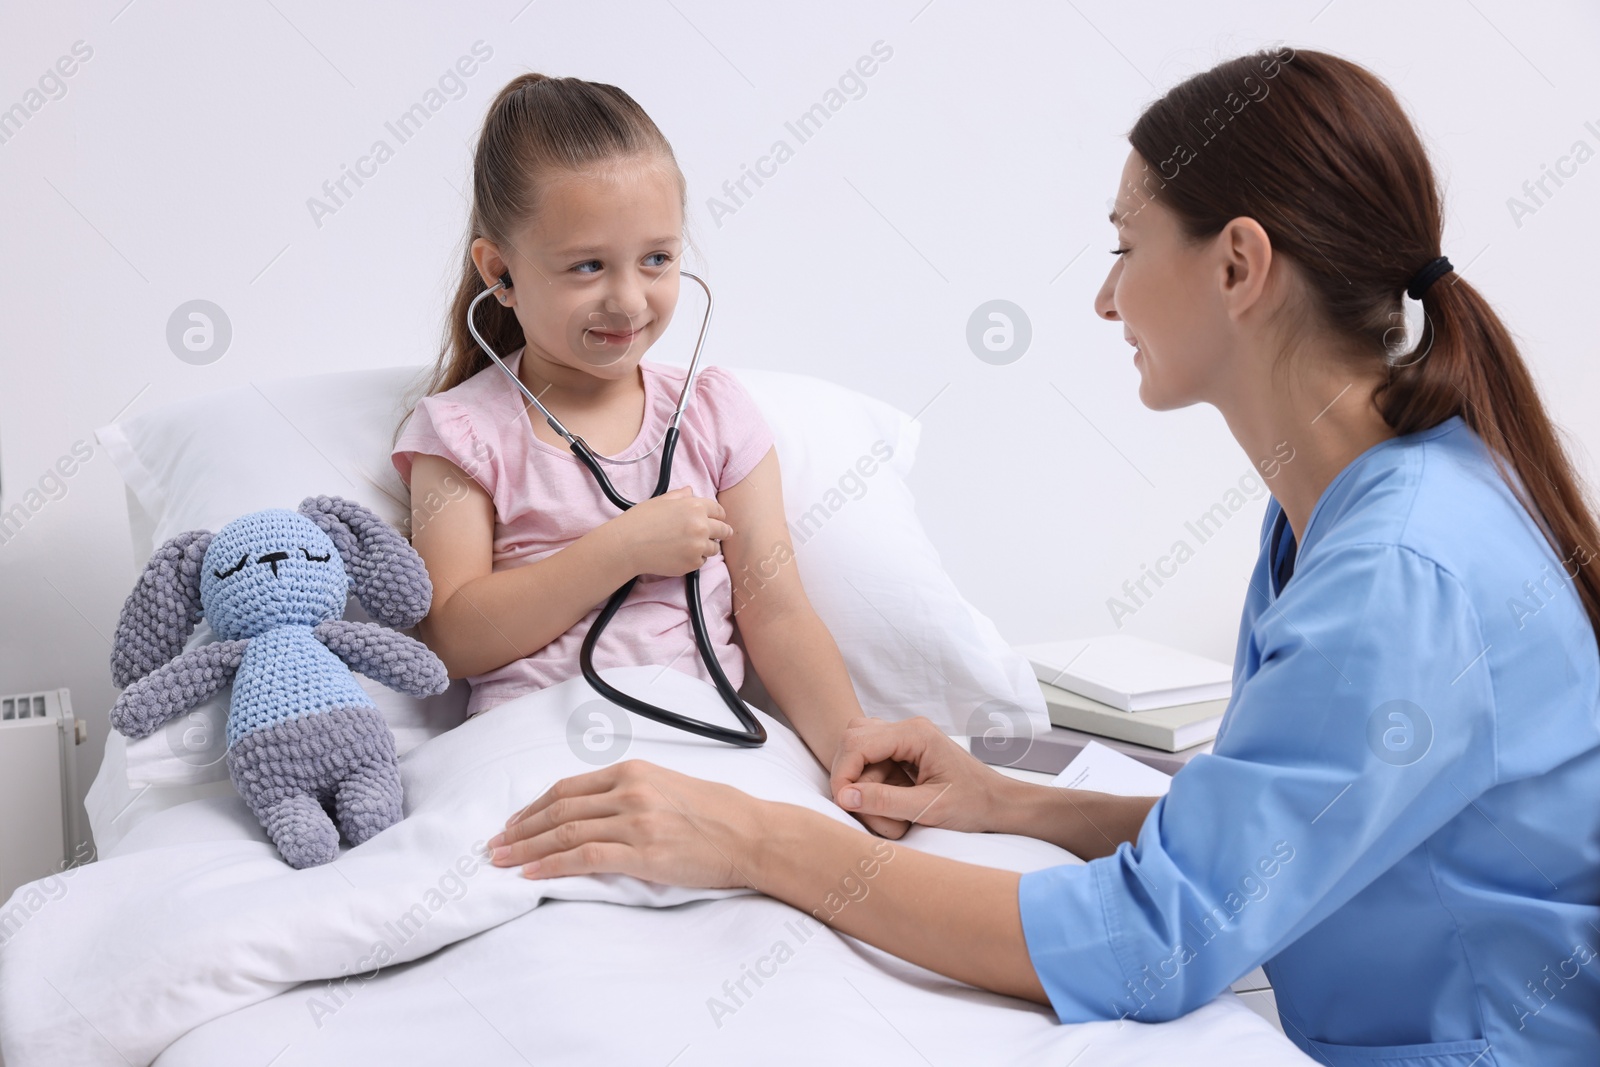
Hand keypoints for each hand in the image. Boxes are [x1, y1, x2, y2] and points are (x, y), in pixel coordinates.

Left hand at [485, 759, 758, 888]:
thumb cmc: (717, 813)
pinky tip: (531, 874)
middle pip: (559, 810)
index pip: (567, 789)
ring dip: (527, 848)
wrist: (751, 833)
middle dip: (520, 829)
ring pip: (565, 832)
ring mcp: (635, 821)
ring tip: (501, 862)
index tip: (513, 823)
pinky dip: (552, 865)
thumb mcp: (668, 787)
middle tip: (493, 846)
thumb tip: (592, 812)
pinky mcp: (643, 852)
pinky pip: (585, 857)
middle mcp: (629, 791)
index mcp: (633, 771)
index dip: (533, 807)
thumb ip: (629, 794)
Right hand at [613, 486, 734, 577]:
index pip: (718, 511)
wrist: (627, 546)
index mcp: (694, 507)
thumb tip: (690, 491)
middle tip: (722, 535)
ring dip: (708, 546)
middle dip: (722, 532)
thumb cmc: (640, 521)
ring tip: (693, 546)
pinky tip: (681, 555)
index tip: (719, 519)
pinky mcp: (693, 564)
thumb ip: (679, 496)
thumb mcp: (660, 501)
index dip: (719, 515)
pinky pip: (702, 561)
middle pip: (723, 530)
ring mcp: (698, 546)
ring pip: (714, 548)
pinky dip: (695, 559)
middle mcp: (701, 526)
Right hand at [830, 716, 1011, 834]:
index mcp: (915, 734)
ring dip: (862, 781)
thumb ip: (885, 801)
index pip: (857, 743)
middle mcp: (908, 728)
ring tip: (883, 810)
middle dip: (850, 776)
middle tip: (861, 809)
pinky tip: (891, 803)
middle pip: (853, 740)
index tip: (844, 803)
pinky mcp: (905, 751)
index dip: (843, 773)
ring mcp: (906, 738)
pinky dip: (873, 783)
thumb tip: (844, 796)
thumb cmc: (973, 804)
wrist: (1000, 803)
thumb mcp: (929, 808)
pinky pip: (873, 760)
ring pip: (860, 750)